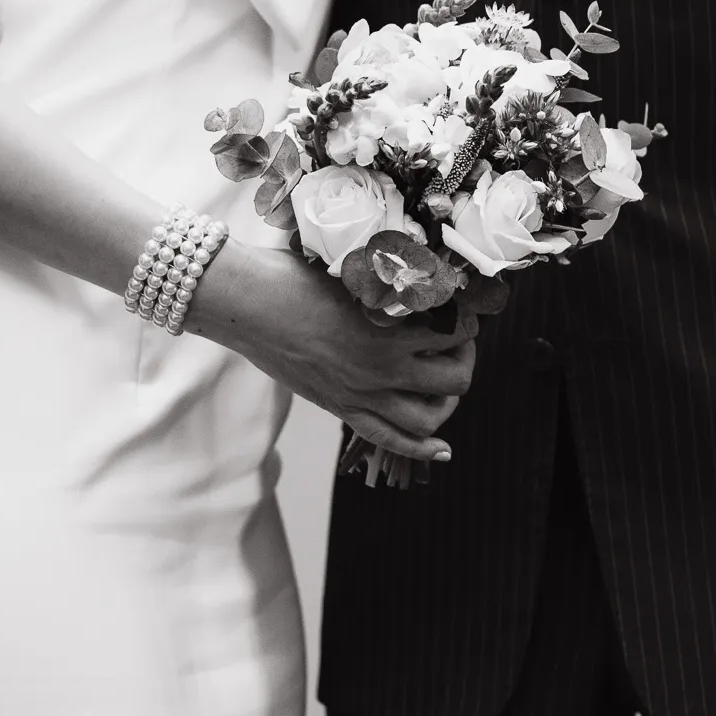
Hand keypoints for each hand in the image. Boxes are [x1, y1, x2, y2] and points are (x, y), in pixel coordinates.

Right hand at [192, 243, 476, 463]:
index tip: (462, 306)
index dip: (468, 317)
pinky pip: (392, 440)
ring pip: (430, 417)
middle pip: (455, 378)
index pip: (458, 330)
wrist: (247, 303)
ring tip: (445, 380)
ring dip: (448, 400)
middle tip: (457, 341)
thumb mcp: (353, 266)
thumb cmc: (295, 274)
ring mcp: (363, 394)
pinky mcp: (343, 409)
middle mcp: (383, 367)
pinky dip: (422, 447)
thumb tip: (421, 269)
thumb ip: (390, 276)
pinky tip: (443, 449)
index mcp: (390, 327)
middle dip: (465, 358)